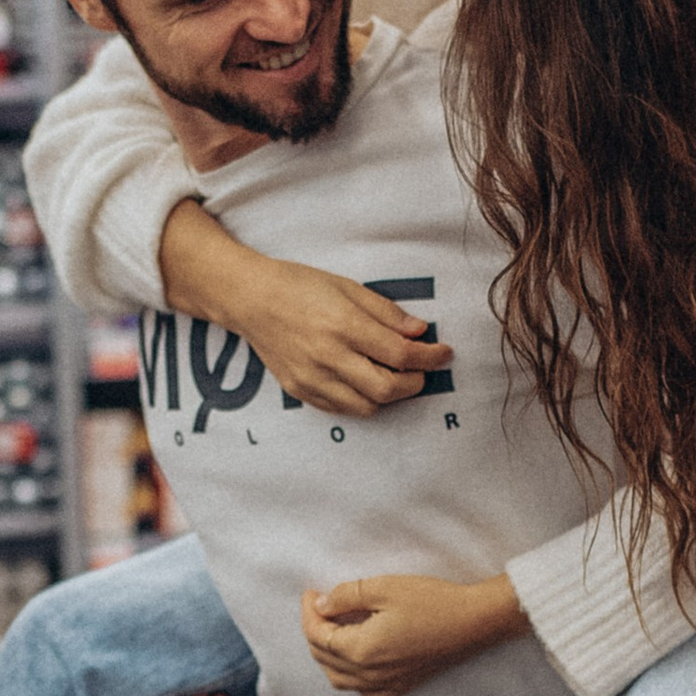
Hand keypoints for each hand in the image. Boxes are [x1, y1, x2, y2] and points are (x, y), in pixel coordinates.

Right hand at [158, 205, 448, 418]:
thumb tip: (421, 332)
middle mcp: (328, 356)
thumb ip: (386, 313)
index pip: (400, 355)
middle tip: (422, 371)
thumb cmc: (301, 286)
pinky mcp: (300, 391)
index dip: (430, 358)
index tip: (444, 353)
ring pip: (367, 406)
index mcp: (343, 325)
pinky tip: (366, 382)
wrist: (250, 300)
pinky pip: (342, 409)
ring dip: (390, 396)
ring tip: (395, 377)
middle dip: (415, 383)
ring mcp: (312, 378)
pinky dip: (363, 401)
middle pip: (388, 388)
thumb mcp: (348, 287)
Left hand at [299, 573, 528, 695]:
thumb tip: (321, 605)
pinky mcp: (402, 687)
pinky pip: (365, 692)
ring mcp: (386, 685)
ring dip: (327, 655)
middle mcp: (369, 675)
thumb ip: (345, 596)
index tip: (312, 592)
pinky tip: (358, 660)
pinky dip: (351, 678)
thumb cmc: (433, 602)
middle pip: (323, 658)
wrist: (474, 622)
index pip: (317, 635)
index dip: (309, 611)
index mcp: (360, 650)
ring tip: (333, 629)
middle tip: (320, 605)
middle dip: (315, 630)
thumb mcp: (384, 588)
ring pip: (339, 679)